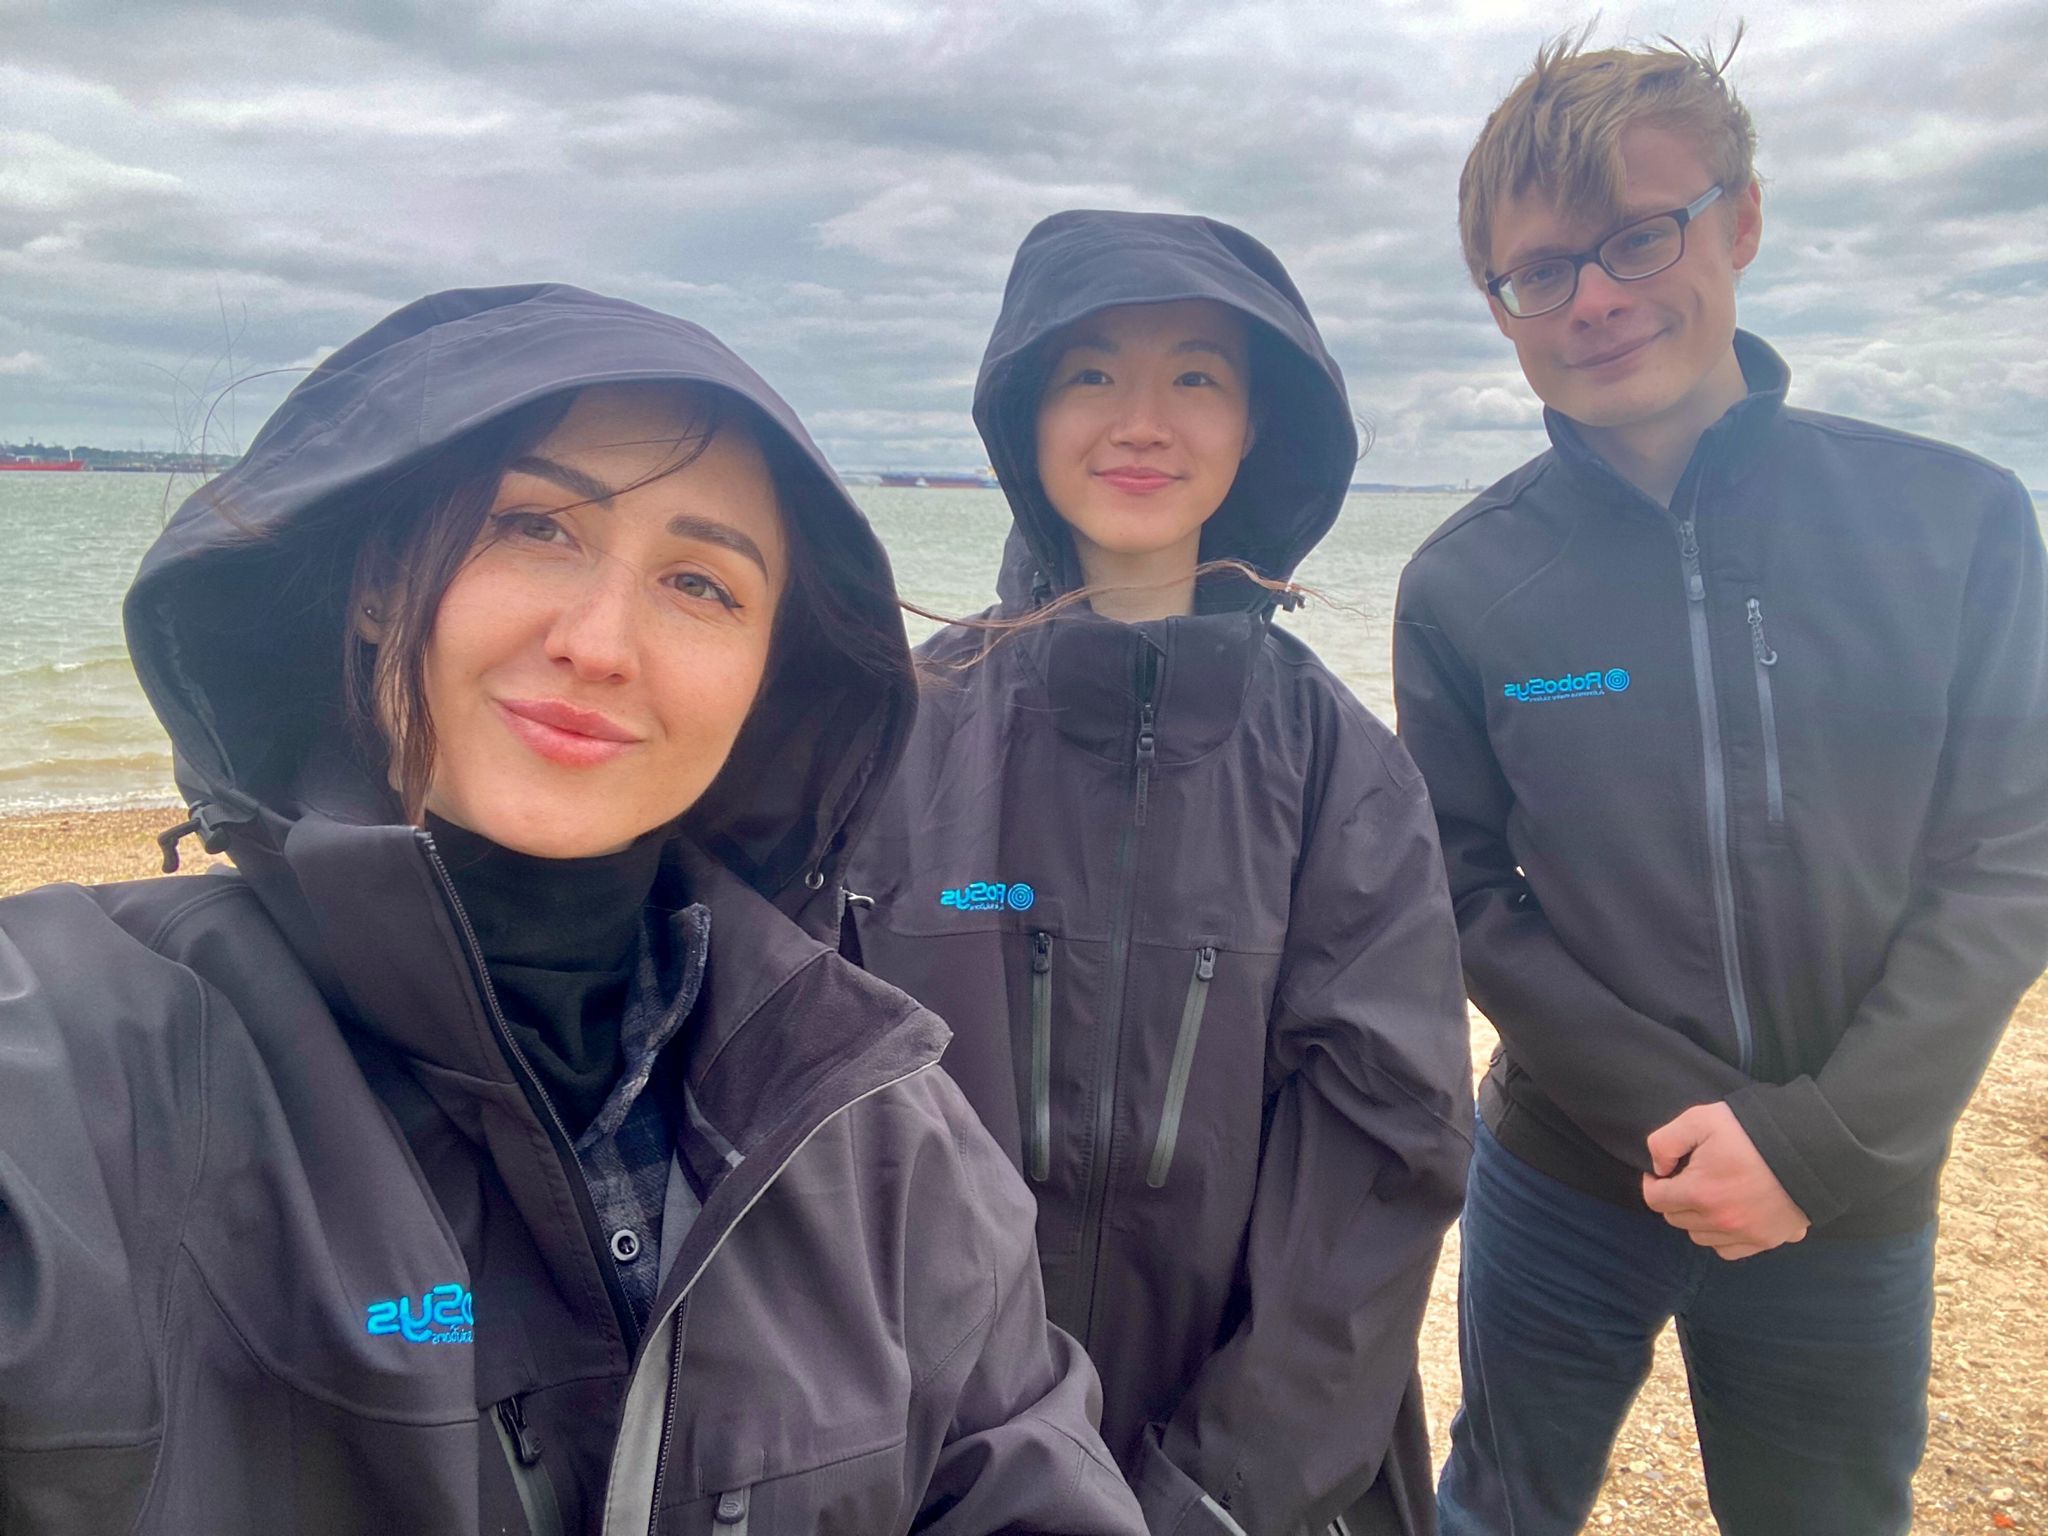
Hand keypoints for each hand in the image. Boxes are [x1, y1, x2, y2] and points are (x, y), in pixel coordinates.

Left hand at [1642, 1102, 1809, 1260]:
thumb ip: (1665, 1142)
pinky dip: (1723, 1237)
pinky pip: (1729, 1250)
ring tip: (1710, 1196)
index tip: (1663, 1173)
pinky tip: (1730, 1215)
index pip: (1656, 1200)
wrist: (1810, 1147)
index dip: (1653, 1184)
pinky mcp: (1767, 1240)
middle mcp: (1720, 1221)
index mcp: (1699, 1192)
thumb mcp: (1700, 1119)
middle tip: (1688, 1180)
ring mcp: (1745, 1234)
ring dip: (1698, 1220)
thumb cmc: (1751, 1131)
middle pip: (1677, 1220)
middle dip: (1675, 1200)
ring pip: (1701, 1237)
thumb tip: (1659, 1168)